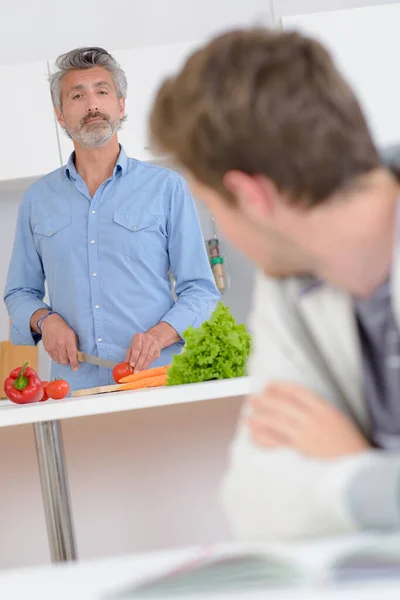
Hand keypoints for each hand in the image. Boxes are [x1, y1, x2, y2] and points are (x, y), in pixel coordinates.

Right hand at [41, 313, 78, 370]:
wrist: (50, 323)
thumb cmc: (63, 328)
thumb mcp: (73, 335)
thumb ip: (75, 346)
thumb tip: (78, 356)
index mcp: (68, 340)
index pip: (72, 355)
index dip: (74, 363)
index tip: (75, 368)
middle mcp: (59, 345)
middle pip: (64, 361)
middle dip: (68, 361)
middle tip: (70, 358)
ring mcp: (52, 347)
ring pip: (58, 361)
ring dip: (62, 360)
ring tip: (64, 354)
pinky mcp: (47, 348)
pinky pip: (53, 358)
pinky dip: (57, 357)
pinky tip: (59, 352)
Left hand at [125, 331, 161, 371]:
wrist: (154, 337)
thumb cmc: (140, 343)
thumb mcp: (132, 345)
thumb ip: (129, 354)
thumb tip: (126, 364)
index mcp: (139, 337)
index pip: (137, 348)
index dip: (134, 357)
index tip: (132, 365)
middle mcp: (147, 339)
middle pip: (143, 354)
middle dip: (139, 364)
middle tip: (135, 372)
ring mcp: (154, 344)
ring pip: (148, 357)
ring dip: (143, 366)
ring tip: (139, 372)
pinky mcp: (158, 350)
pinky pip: (152, 359)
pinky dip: (148, 365)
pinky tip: (144, 369)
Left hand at [248, 383, 369, 458]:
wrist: (359, 472)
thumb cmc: (351, 447)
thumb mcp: (339, 421)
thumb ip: (321, 411)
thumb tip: (298, 405)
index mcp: (324, 409)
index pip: (297, 391)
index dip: (281, 387)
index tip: (270, 385)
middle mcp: (312, 419)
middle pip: (282, 405)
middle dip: (265, 401)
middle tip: (253, 399)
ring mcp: (304, 436)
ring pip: (274, 422)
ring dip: (259, 418)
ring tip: (250, 418)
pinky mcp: (297, 453)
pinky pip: (274, 442)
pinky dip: (262, 438)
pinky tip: (254, 436)